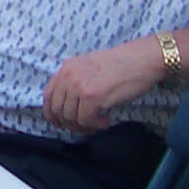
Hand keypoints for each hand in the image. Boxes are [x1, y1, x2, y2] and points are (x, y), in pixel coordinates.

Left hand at [42, 37, 165, 135]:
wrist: (140, 60)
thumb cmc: (120, 65)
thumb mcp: (89, 67)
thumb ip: (75, 81)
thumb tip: (67, 107)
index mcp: (66, 67)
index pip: (48, 95)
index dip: (51, 113)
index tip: (59, 123)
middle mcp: (69, 75)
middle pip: (57, 110)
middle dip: (69, 124)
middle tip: (84, 128)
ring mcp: (79, 86)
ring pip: (71, 118)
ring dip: (84, 126)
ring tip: (98, 123)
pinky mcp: (92, 97)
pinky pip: (85, 120)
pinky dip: (95, 126)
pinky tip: (106, 121)